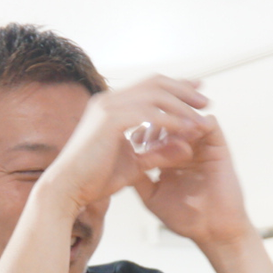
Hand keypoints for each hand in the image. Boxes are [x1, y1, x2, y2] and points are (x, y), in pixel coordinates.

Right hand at [39, 76, 212, 212]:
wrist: (67, 190)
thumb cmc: (93, 180)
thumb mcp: (134, 164)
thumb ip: (158, 153)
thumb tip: (186, 146)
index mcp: (110, 106)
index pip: (148, 87)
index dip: (175, 88)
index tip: (197, 94)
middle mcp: (108, 100)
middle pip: (155, 82)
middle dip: (184, 89)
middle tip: (206, 100)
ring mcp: (108, 107)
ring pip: (156, 95)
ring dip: (182, 104)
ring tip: (203, 115)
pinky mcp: (111, 120)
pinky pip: (151, 114)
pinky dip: (172, 120)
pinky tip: (188, 129)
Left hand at [133, 114, 254, 249]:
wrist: (213, 232)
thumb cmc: (184, 218)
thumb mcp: (151, 196)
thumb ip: (136, 177)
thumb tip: (114, 160)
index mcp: (169, 156)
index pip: (152, 132)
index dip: (138, 129)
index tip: (125, 135)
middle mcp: (186, 146)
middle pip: (168, 119)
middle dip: (153, 119)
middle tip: (141, 126)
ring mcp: (202, 145)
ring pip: (186, 117)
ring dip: (173, 119)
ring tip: (159, 127)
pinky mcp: (218, 147)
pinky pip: (210, 125)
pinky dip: (195, 122)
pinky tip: (181, 132)